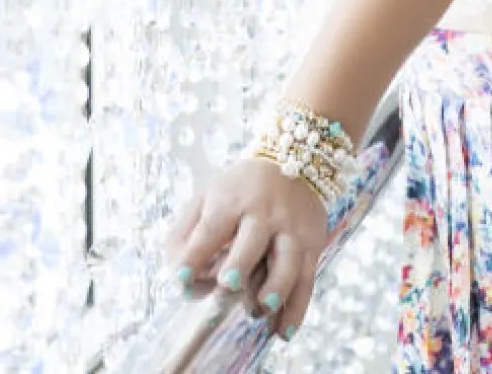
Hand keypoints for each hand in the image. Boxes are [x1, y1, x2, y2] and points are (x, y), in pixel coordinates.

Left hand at [164, 155, 328, 342]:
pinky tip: (283, 331)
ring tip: (259, 309)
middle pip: (253, 239)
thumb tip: (180, 277)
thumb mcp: (208, 197)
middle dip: (241, 262)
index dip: (195, 256)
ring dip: (274, 288)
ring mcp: (290, 229)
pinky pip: (306, 280)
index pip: (210, 229)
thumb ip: (186, 235)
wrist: (293, 160)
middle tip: (228, 283)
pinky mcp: (311, 244)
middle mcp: (264, 213)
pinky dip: (297, 309)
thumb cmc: (239, 191)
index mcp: (231, 201)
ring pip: (287, 261)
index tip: (182, 280)